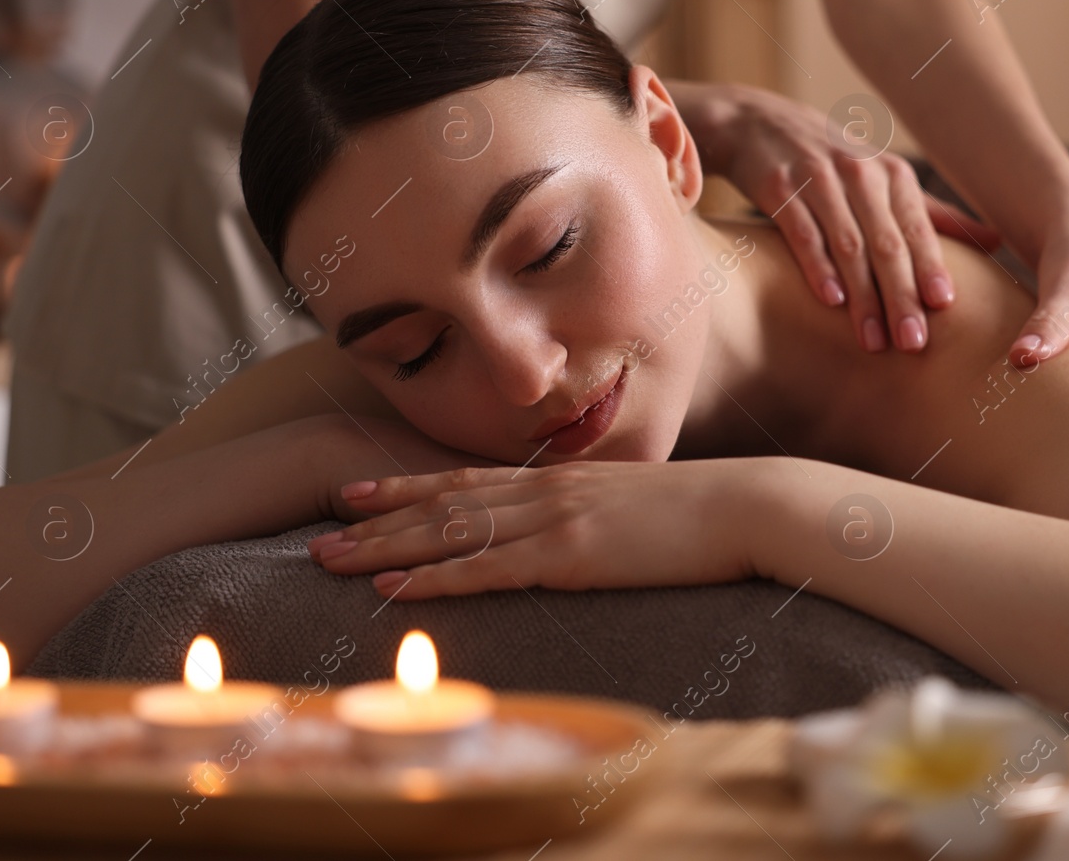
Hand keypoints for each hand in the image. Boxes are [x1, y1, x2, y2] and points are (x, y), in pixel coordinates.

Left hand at [305, 458, 772, 598]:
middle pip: (442, 504)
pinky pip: (487, 570)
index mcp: (560, 478)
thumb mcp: (638, 501)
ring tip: (331, 561)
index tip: (358, 491)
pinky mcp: (570, 556)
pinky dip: (434, 581)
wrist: (748, 504)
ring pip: (449, 533)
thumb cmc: (705, 509)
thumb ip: (596, 510)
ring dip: (385, 549)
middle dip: (376, 520)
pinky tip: (395, 591)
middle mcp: (544, 491)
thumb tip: (578, 527)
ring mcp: (554, 520)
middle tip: (320, 531)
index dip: (405, 486)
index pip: (466, 480)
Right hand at [674, 80, 999, 353]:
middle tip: (914, 343)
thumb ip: (934, 214)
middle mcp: (859, 173)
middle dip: (902, 295)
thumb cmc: (829, 162)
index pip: (918, 229)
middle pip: (887, 243)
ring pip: (848, 245)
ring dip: (863, 296)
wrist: (755, 123)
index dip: (931, 267)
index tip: (946, 308)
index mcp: (891, 175)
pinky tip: (831, 301)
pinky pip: (803, 232)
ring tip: (874, 341)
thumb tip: (996, 240)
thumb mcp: (882, 178)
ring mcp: (817, 179)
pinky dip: (818, 267)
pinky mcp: (779, 187)